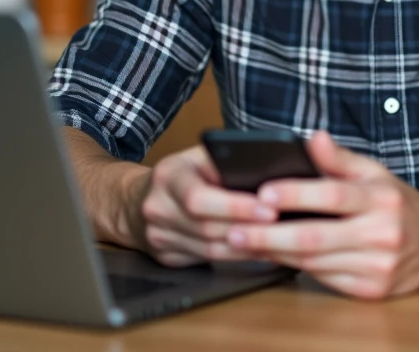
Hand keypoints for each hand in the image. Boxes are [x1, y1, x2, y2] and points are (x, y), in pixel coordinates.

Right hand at [134, 145, 277, 266]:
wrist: (134, 200)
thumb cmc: (182, 173)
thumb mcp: (199, 156)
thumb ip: (225, 162)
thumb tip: (269, 170)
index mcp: (168, 176)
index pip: (199, 197)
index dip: (235, 206)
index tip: (269, 209)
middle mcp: (158, 208)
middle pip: (207, 227)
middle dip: (249, 229)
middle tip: (284, 228)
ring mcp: (158, 236)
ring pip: (209, 250)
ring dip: (247, 248)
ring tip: (279, 242)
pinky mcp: (166, 257)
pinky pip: (207, 261)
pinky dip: (237, 258)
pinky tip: (260, 252)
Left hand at [224, 131, 418, 298]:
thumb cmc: (397, 202)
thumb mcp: (375, 173)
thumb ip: (340, 158)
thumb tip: (312, 138)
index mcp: (381, 198)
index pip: (334, 194)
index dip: (296, 194)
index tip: (262, 192)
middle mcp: (382, 233)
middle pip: (316, 236)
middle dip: (270, 235)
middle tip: (235, 231)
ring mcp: (378, 266)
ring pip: (315, 262)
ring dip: (275, 254)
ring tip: (243, 244)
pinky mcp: (371, 290)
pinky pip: (324, 279)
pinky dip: (295, 269)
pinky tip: (273, 258)